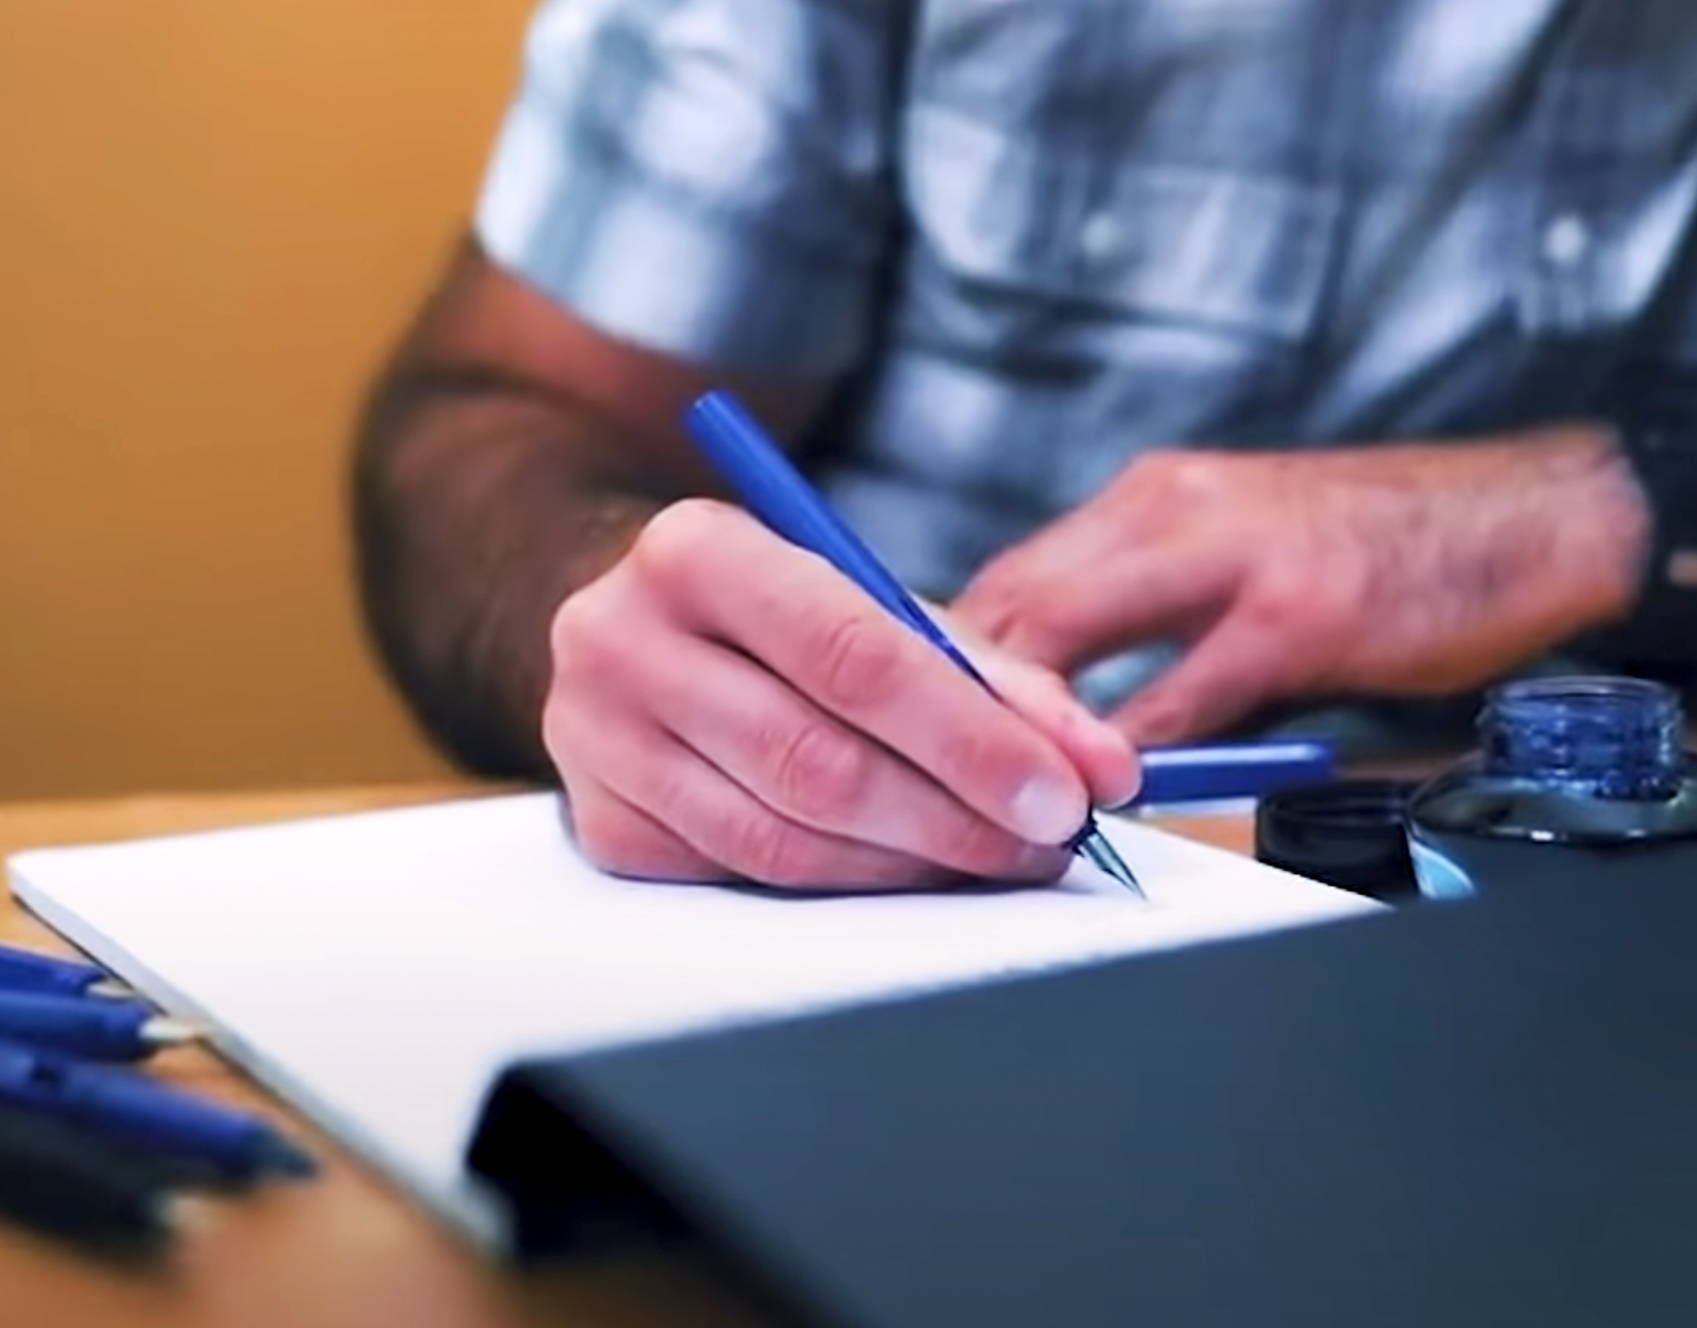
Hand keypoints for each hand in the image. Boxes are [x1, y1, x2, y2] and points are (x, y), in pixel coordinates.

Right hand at [543, 499, 1139, 889]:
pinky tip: (903, 868)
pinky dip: (843, 885)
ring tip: (992, 857)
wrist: (637, 632)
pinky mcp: (600, 828)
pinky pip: (744, 879)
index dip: (972, 739)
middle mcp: (621, 638)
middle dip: (957, 817)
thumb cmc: (780, 619)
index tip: (1065, 794)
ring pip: (783, 840)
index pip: (855, 658)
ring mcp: (595, 741)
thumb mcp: (877, 607)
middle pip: (818, 762)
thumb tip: (1101, 768)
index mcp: (697, 550)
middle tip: (1047, 842)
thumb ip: (992, 679)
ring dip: (910, 866)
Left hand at [956, 428, 1645, 743]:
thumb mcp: (1243, 544)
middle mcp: (1169, 510)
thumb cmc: (1389, 544)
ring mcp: (1232, 559)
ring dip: (1014, 725)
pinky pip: (1175, 698)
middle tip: (906, 773)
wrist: (1533, 514)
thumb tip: (1050, 673)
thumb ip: (1147, 598)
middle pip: (1008, 604)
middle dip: (944, 692)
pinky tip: (1098, 795)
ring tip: (976, 795)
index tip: (898, 716)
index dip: (938, 651)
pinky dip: (1121, 754)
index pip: (1007, 576)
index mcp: (1152, 497)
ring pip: (1065, 640)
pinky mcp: (1297, 615)